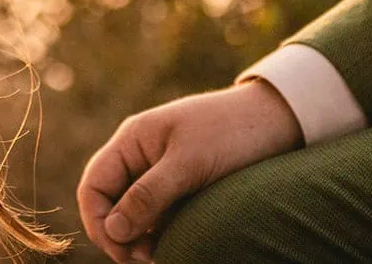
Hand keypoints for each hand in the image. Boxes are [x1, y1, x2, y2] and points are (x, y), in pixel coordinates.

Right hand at [77, 79, 302, 262]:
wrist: (277, 120)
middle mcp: (140, 157)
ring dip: (141, 237)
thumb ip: (148, 196)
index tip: (122, 250)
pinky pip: (158, 215)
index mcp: (132, 141)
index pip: (94, 187)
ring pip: (134, 214)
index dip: (98, 222)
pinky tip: (178, 242)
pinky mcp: (181, 186)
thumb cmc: (231, 132)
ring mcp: (160, 172)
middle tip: (147, 258)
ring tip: (165, 253)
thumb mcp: (188, 164)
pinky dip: (161, 232)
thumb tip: (112, 231)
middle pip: (110, 204)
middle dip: (120, 235)